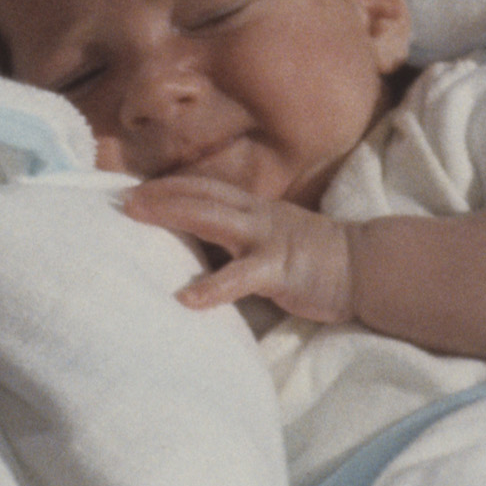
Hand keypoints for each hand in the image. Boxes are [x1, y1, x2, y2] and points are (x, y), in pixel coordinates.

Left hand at [123, 173, 356, 322]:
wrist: (364, 268)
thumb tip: (196, 247)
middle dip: (159, 194)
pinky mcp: (280, 269)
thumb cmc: (314, 259)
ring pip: (214, 219)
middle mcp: (256, 215)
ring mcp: (268, 239)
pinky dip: (212, 288)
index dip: (167, 185)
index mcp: (253, 209)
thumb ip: (239, 238)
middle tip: (122, 198)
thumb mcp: (272, 237)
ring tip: (136, 219)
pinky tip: (186, 299)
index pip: (203, 187)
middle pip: (200, 194)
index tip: (130, 188)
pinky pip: (241, 277)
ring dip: (173, 216)